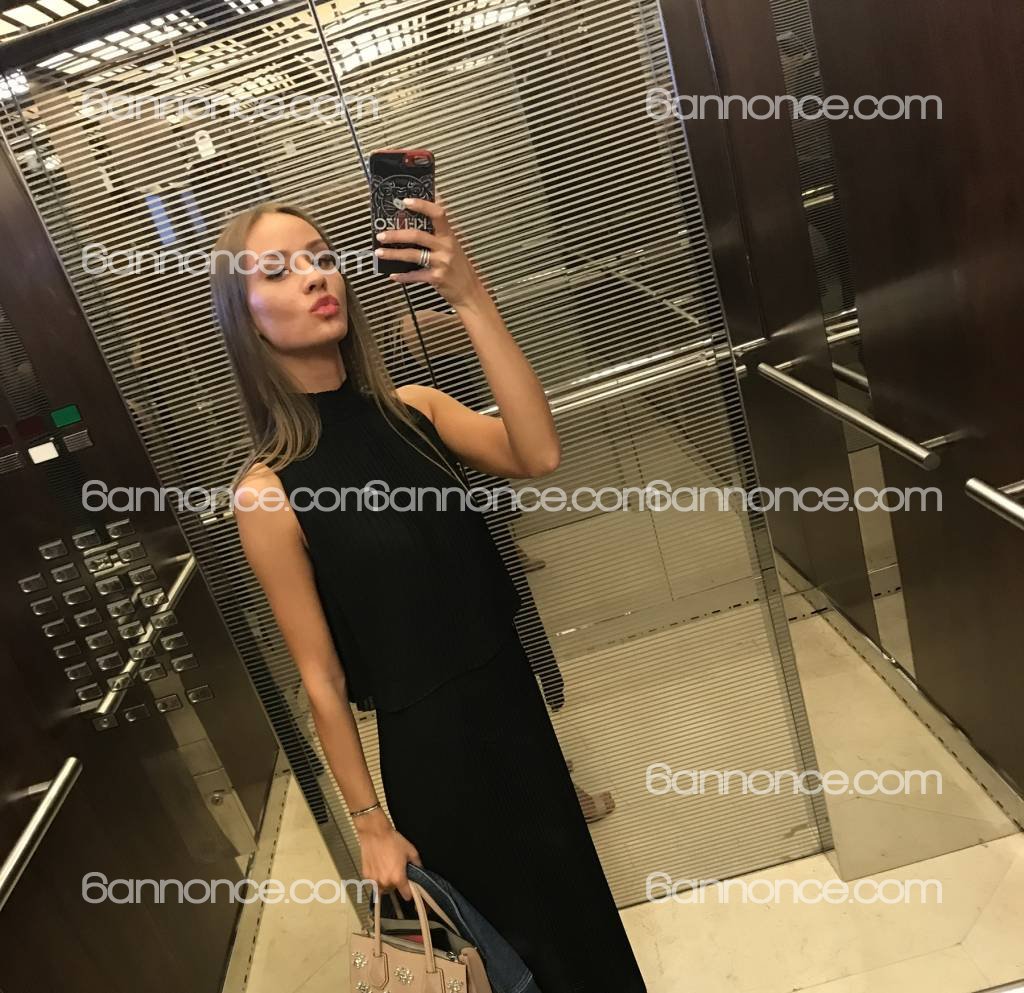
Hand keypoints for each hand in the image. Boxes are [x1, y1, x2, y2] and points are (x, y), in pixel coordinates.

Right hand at [356, 812, 421, 901]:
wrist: (375, 833)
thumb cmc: (393, 841)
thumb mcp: (411, 851)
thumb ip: (417, 864)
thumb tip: (420, 871)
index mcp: (398, 878)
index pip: (406, 895)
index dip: (409, 891)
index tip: (409, 887)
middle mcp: (385, 882)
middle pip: (393, 890)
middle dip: (396, 883)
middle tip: (396, 870)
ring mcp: (374, 880)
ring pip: (382, 888)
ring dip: (385, 882)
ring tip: (386, 869)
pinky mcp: (366, 875)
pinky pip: (373, 882)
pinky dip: (376, 877)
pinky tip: (378, 866)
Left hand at [375, 189, 486, 307]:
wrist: (469, 292)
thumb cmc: (459, 269)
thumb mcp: (453, 247)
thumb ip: (440, 233)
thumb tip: (428, 214)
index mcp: (449, 236)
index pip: (437, 214)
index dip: (422, 206)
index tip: (406, 201)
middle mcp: (445, 247)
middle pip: (417, 236)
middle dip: (396, 235)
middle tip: (381, 235)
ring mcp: (441, 263)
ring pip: (412, 255)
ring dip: (393, 254)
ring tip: (380, 252)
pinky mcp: (437, 278)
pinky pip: (415, 275)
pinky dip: (403, 276)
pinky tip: (393, 275)